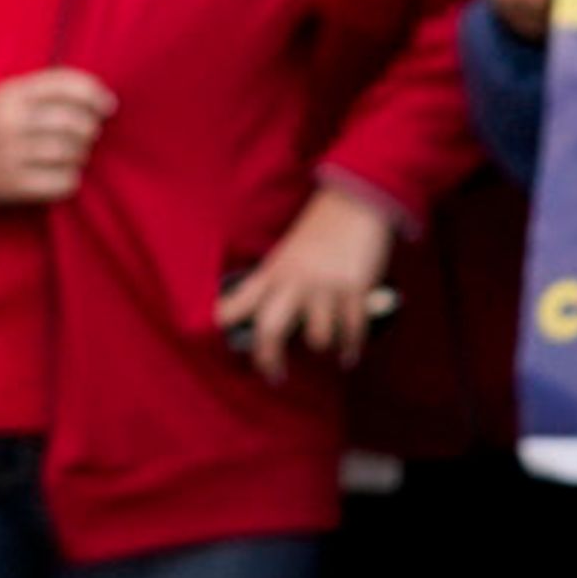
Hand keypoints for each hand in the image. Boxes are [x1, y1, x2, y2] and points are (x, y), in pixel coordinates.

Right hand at [0, 67, 114, 203]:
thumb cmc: (4, 121)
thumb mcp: (17, 94)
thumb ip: (55, 89)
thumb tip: (108, 102)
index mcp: (9, 92)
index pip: (66, 85)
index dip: (95, 94)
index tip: (108, 106)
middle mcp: (5, 121)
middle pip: (74, 122)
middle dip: (90, 129)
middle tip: (86, 134)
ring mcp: (6, 154)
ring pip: (71, 153)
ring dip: (81, 155)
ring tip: (73, 153)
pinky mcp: (11, 185)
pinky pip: (64, 182)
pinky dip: (71, 179)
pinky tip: (62, 173)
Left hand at [215, 185, 396, 382]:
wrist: (355, 202)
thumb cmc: (320, 229)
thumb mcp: (289, 252)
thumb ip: (281, 282)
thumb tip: (275, 318)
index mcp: (274, 270)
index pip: (240, 299)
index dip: (227, 318)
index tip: (221, 335)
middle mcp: (294, 281)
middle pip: (270, 328)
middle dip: (269, 358)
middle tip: (274, 376)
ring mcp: (324, 286)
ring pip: (317, 337)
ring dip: (324, 348)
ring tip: (329, 351)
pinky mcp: (354, 289)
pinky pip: (352, 331)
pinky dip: (352, 348)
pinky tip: (349, 356)